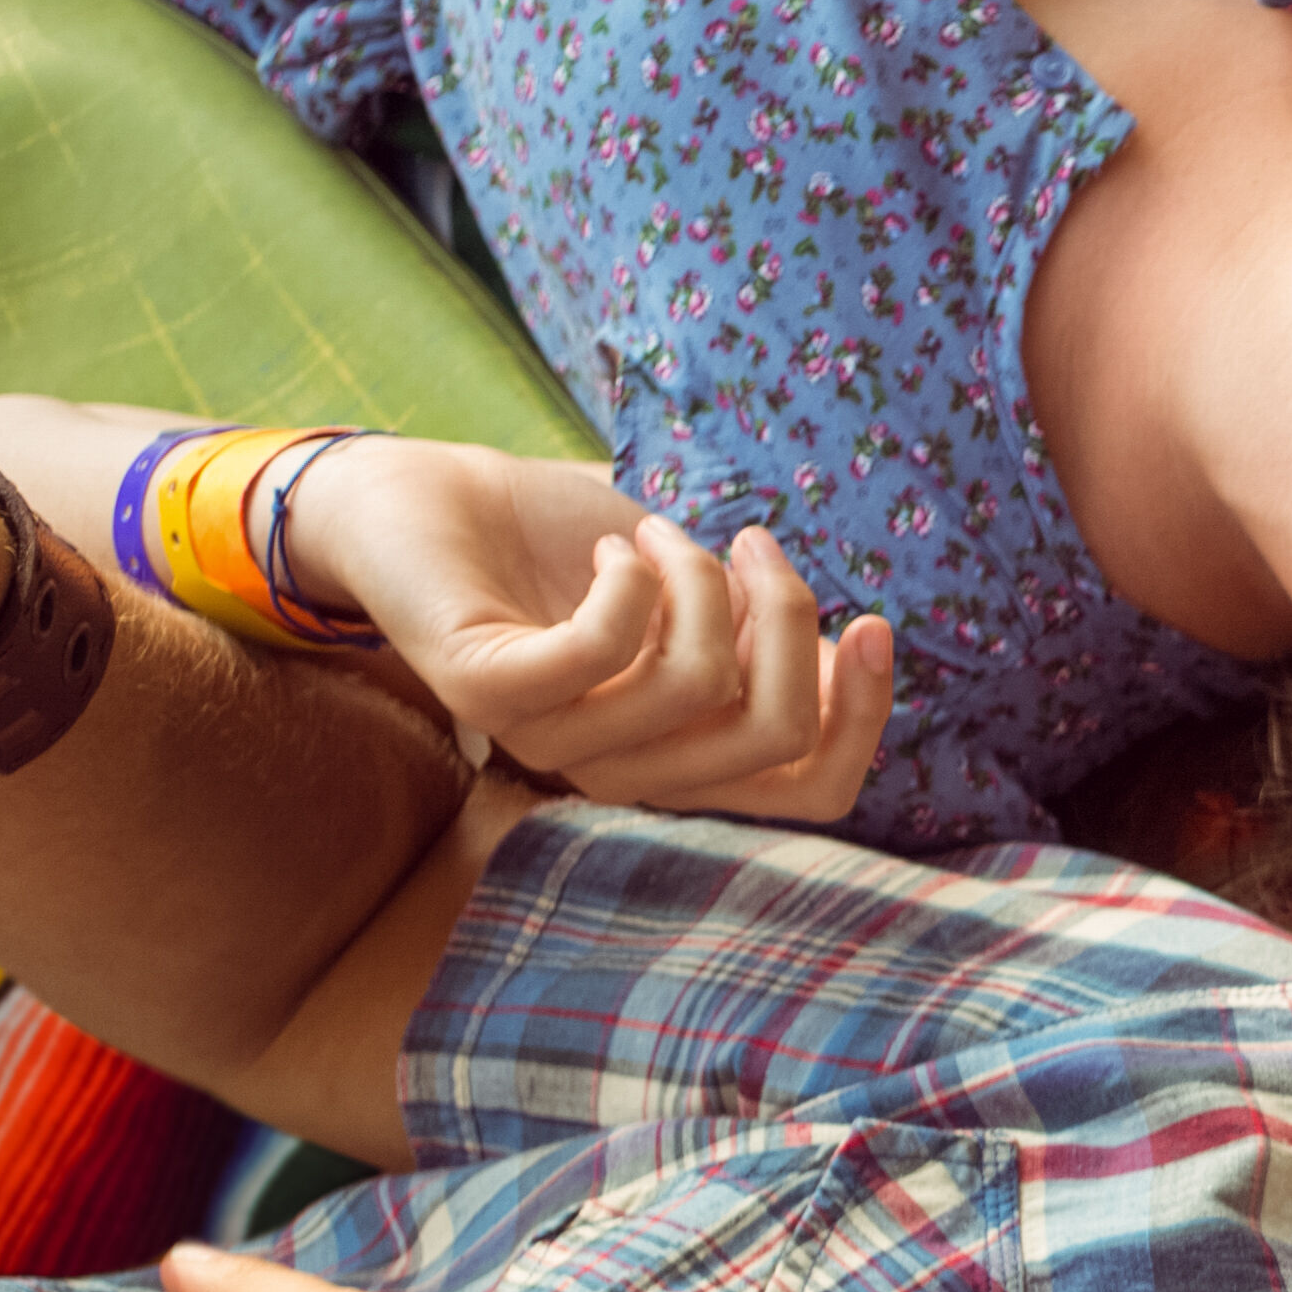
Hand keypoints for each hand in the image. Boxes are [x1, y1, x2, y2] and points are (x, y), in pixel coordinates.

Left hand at [288, 438, 895, 819]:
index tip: (873, 622)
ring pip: (699, 687)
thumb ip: (764, 634)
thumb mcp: (692, 589)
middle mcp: (618, 770)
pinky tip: (613, 551)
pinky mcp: (489, 690)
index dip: (864, 716)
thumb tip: (854, 653)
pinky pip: (605, 650)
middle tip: (752, 542)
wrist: (418, 500)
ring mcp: (549, 739)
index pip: (811, 791)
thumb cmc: (561, 542)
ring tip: (657, 535)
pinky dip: (633, 582)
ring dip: (703, 582)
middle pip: (770, 734)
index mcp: (676, 759)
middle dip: (791, 617)